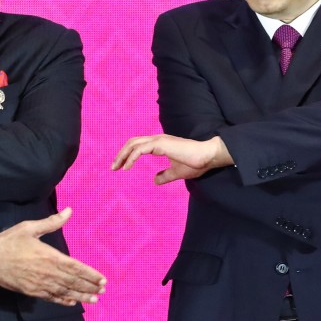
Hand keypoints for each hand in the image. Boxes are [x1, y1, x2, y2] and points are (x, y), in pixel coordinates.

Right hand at [0, 208, 106, 305]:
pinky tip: (72, 302)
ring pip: (64, 291)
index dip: (90, 274)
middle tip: (102, 290)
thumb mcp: (30, 227)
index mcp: (49, 256)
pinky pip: (51, 298)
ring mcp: (39, 284)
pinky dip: (63, 300)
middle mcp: (47, 272)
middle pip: (73, 281)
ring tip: (94, 299)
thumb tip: (70, 211)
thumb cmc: (10, 241)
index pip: (75, 267)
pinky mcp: (31, 291)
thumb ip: (52, 222)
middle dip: (89, 286)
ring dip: (81, 295)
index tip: (102, 279)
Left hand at [112, 134, 232, 183]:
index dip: (128, 154)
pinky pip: (140, 149)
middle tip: (113, 167)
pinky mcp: (161, 144)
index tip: (120, 167)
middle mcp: (158, 139)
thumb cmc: (196, 163)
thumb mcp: (177, 172)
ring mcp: (159, 140)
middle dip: (121, 154)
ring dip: (122, 155)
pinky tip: (126, 167)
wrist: (207, 156)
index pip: (139, 145)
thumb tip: (155, 180)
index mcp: (161, 143)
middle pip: (132, 142)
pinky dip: (131, 157)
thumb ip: (165, 175)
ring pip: (134, 144)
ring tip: (115, 167)